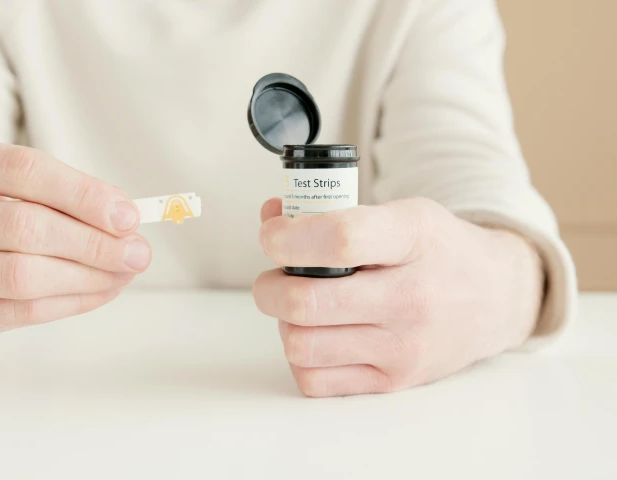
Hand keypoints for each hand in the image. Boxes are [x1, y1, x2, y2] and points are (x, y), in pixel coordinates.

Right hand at [0, 136, 150, 361]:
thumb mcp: (7, 191)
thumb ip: (59, 196)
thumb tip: (124, 218)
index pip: (19, 169)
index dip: (81, 193)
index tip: (128, 215)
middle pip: (21, 224)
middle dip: (92, 241)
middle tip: (137, 252)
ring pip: (20, 273)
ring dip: (85, 276)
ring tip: (122, 274)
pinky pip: (17, 312)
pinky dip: (69, 303)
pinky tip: (97, 293)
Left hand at [253, 197, 543, 396]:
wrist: (497, 297)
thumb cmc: (440, 251)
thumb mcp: (403, 213)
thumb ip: (335, 211)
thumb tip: (272, 215)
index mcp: (413, 239)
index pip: (338, 240)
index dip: (287, 238)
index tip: (271, 235)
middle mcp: (412, 298)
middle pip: (307, 303)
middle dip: (270, 288)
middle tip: (275, 278)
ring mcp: (404, 346)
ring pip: (302, 345)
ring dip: (285, 323)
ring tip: (301, 307)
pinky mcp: (394, 380)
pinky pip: (316, 380)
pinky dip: (302, 357)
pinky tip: (318, 335)